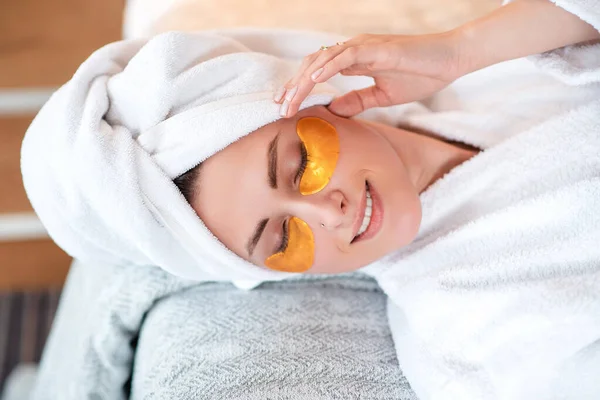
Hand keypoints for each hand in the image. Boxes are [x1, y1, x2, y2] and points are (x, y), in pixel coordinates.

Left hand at [274, 32, 464, 117]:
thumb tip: (333, 110)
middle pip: (313, 65)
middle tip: (279, 108)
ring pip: (324, 60)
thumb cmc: (420, 75)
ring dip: (304, 81)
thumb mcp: (381, 96)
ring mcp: (364, 47)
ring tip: (289, 100)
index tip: (285, 106)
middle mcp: (353, 50)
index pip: (318, 72)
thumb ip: (357, 101)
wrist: (449, 62)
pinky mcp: (376, 48)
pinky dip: (328, 66)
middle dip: (294, 87)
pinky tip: (314, 80)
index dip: (299, 88)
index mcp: (353, 61)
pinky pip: (346, 55)